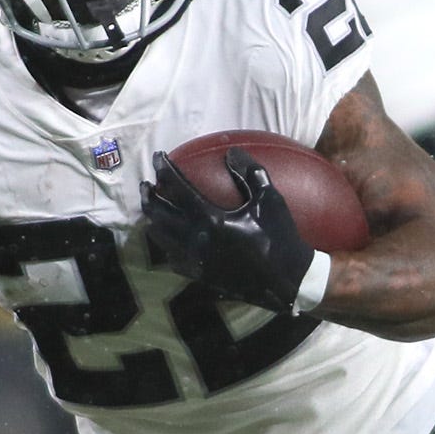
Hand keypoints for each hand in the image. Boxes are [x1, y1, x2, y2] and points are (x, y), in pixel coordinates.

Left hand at [142, 152, 317, 315]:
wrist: (287, 280)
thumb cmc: (280, 236)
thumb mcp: (269, 199)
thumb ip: (249, 172)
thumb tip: (230, 153)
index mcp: (211, 219)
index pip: (177, 188)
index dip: (164, 169)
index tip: (158, 156)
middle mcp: (196, 240)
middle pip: (158, 214)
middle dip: (148, 196)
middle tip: (147, 184)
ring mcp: (195, 260)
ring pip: (160, 237)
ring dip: (153, 219)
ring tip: (154, 208)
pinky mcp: (199, 275)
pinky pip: (172, 258)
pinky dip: (166, 244)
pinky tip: (170, 238)